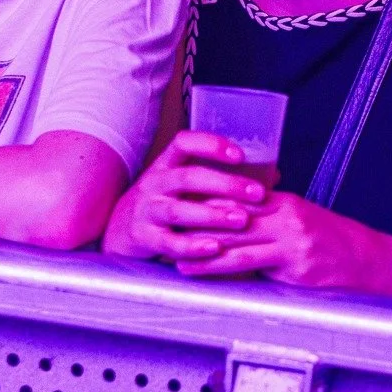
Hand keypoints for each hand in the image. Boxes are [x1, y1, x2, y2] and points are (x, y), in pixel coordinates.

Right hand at [102, 130, 268, 261]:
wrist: (119, 230)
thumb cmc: (165, 203)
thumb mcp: (185, 185)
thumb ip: (222, 180)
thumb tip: (273, 175)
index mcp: (166, 165)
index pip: (184, 143)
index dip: (211, 145)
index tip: (240, 154)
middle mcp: (154, 183)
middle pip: (188, 177)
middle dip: (225, 184)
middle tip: (257, 193)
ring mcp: (146, 211)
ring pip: (179, 210)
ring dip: (213, 214)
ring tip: (242, 219)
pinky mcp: (144, 238)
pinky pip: (169, 243)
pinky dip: (193, 246)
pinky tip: (216, 247)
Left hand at [173, 190, 391, 294]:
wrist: (370, 263)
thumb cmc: (334, 248)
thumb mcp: (300, 228)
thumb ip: (269, 228)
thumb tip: (235, 234)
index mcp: (284, 202)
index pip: (237, 194)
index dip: (205, 199)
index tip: (177, 204)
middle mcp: (284, 214)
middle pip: (230, 212)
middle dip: (195, 220)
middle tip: (165, 224)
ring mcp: (289, 236)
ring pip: (234, 237)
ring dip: (198, 245)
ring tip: (172, 251)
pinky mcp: (292, 261)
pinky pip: (246, 262)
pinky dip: (217, 264)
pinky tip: (198, 268)